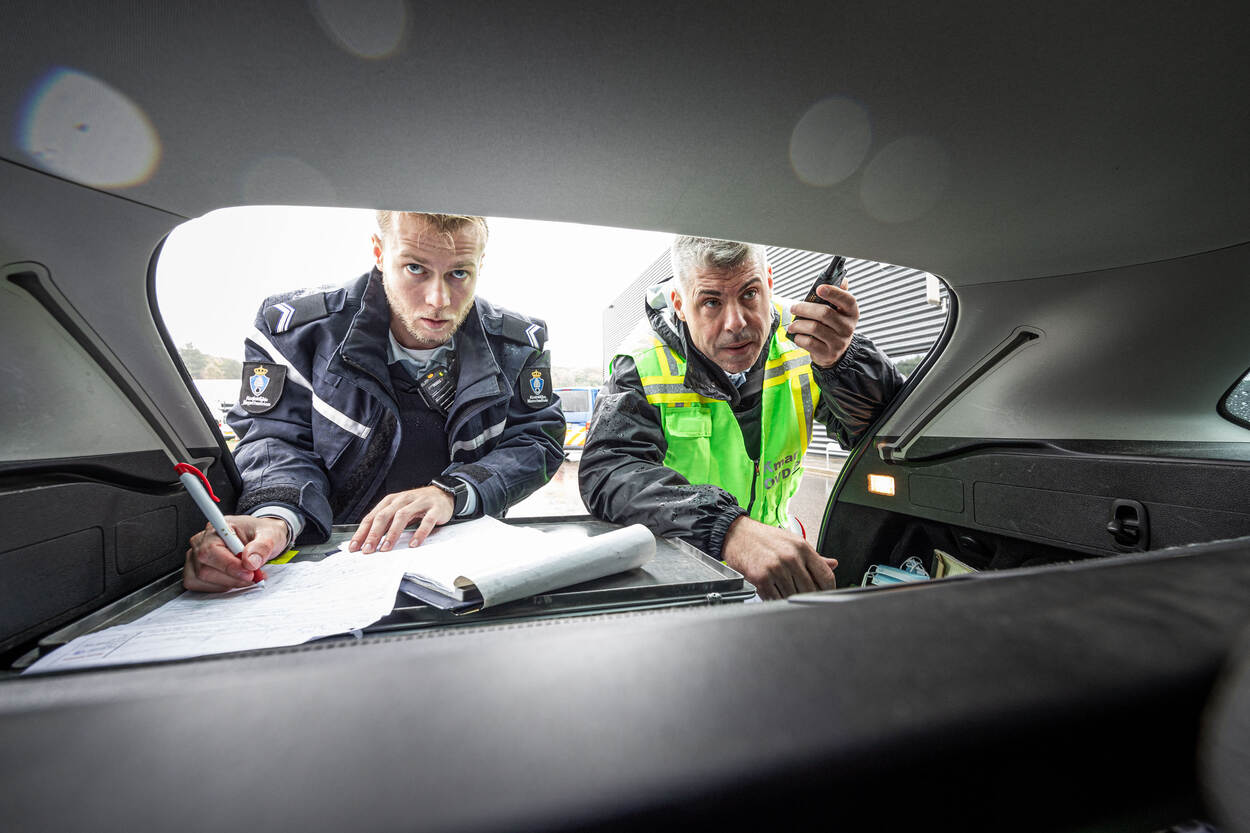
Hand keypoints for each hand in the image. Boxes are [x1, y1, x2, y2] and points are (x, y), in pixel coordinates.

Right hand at [182, 515, 288, 591]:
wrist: (261, 538)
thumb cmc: (261, 534)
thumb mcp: (271, 535)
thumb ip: (262, 547)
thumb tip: (250, 562)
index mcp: (217, 528)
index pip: (211, 550)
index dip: (229, 566)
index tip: (249, 573)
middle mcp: (202, 541)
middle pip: (205, 569)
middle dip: (233, 578)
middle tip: (255, 576)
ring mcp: (195, 556)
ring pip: (202, 579)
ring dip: (228, 583)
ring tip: (247, 576)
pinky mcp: (195, 569)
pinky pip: (199, 585)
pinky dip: (220, 587)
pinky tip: (234, 579)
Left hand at [348, 486, 454, 552]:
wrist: (443, 494)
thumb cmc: (417, 505)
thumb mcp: (399, 511)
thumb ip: (386, 523)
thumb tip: (368, 540)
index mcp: (391, 501)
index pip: (373, 516)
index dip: (362, 532)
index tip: (354, 547)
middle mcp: (403, 500)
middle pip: (384, 516)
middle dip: (374, 534)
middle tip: (367, 549)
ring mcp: (419, 503)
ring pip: (402, 516)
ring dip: (392, 533)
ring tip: (386, 548)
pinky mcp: (435, 509)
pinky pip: (426, 521)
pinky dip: (419, 533)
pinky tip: (413, 543)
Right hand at [721, 516, 837, 599]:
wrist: (736, 534)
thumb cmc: (763, 538)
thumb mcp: (792, 542)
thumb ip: (814, 557)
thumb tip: (833, 565)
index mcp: (802, 547)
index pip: (826, 576)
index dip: (828, 590)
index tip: (824, 593)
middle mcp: (791, 557)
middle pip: (810, 590)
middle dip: (807, 596)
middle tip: (801, 594)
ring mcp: (776, 568)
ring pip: (792, 596)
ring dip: (789, 598)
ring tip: (783, 590)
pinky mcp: (761, 577)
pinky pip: (774, 598)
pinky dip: (774, 598)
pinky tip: (772, 590)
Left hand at [786, 278, 858, 367]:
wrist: (835, 352)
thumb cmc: (833, 325)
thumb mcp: (839, 310)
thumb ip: (838, 294)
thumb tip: (842, 278)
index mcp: (852, 312)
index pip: (847, 300)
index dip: (833, 292)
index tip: (819, 288)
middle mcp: (848, 327)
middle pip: (824, 313)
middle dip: (804, 308)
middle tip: (793, 308)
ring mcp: (839, 342)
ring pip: (814, 328)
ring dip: (798, 324)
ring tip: (792, 324)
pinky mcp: (828, 353)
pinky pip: (809, 343)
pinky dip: (799, 338)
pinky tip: (797, 335)